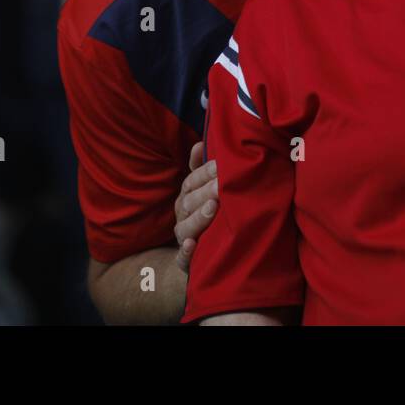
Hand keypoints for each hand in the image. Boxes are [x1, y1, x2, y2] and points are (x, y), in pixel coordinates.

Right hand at [174, 141, 217, 272]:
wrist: (202, 253)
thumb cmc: (208, 213)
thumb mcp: (205, 190)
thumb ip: (202, 168)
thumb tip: (200, 143)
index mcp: (187, 197)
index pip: (191, 181)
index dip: (204, 173)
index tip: (220, 166)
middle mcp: (182, 216)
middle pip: (189, 202)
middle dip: (205, 192)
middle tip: (222, 185)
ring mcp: (183, 237)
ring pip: (185, 227)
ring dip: (198, 217)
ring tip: (212, 208)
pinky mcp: (187, 261)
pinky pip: (182, 258)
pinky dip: (186, 252)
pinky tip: (192, 245)